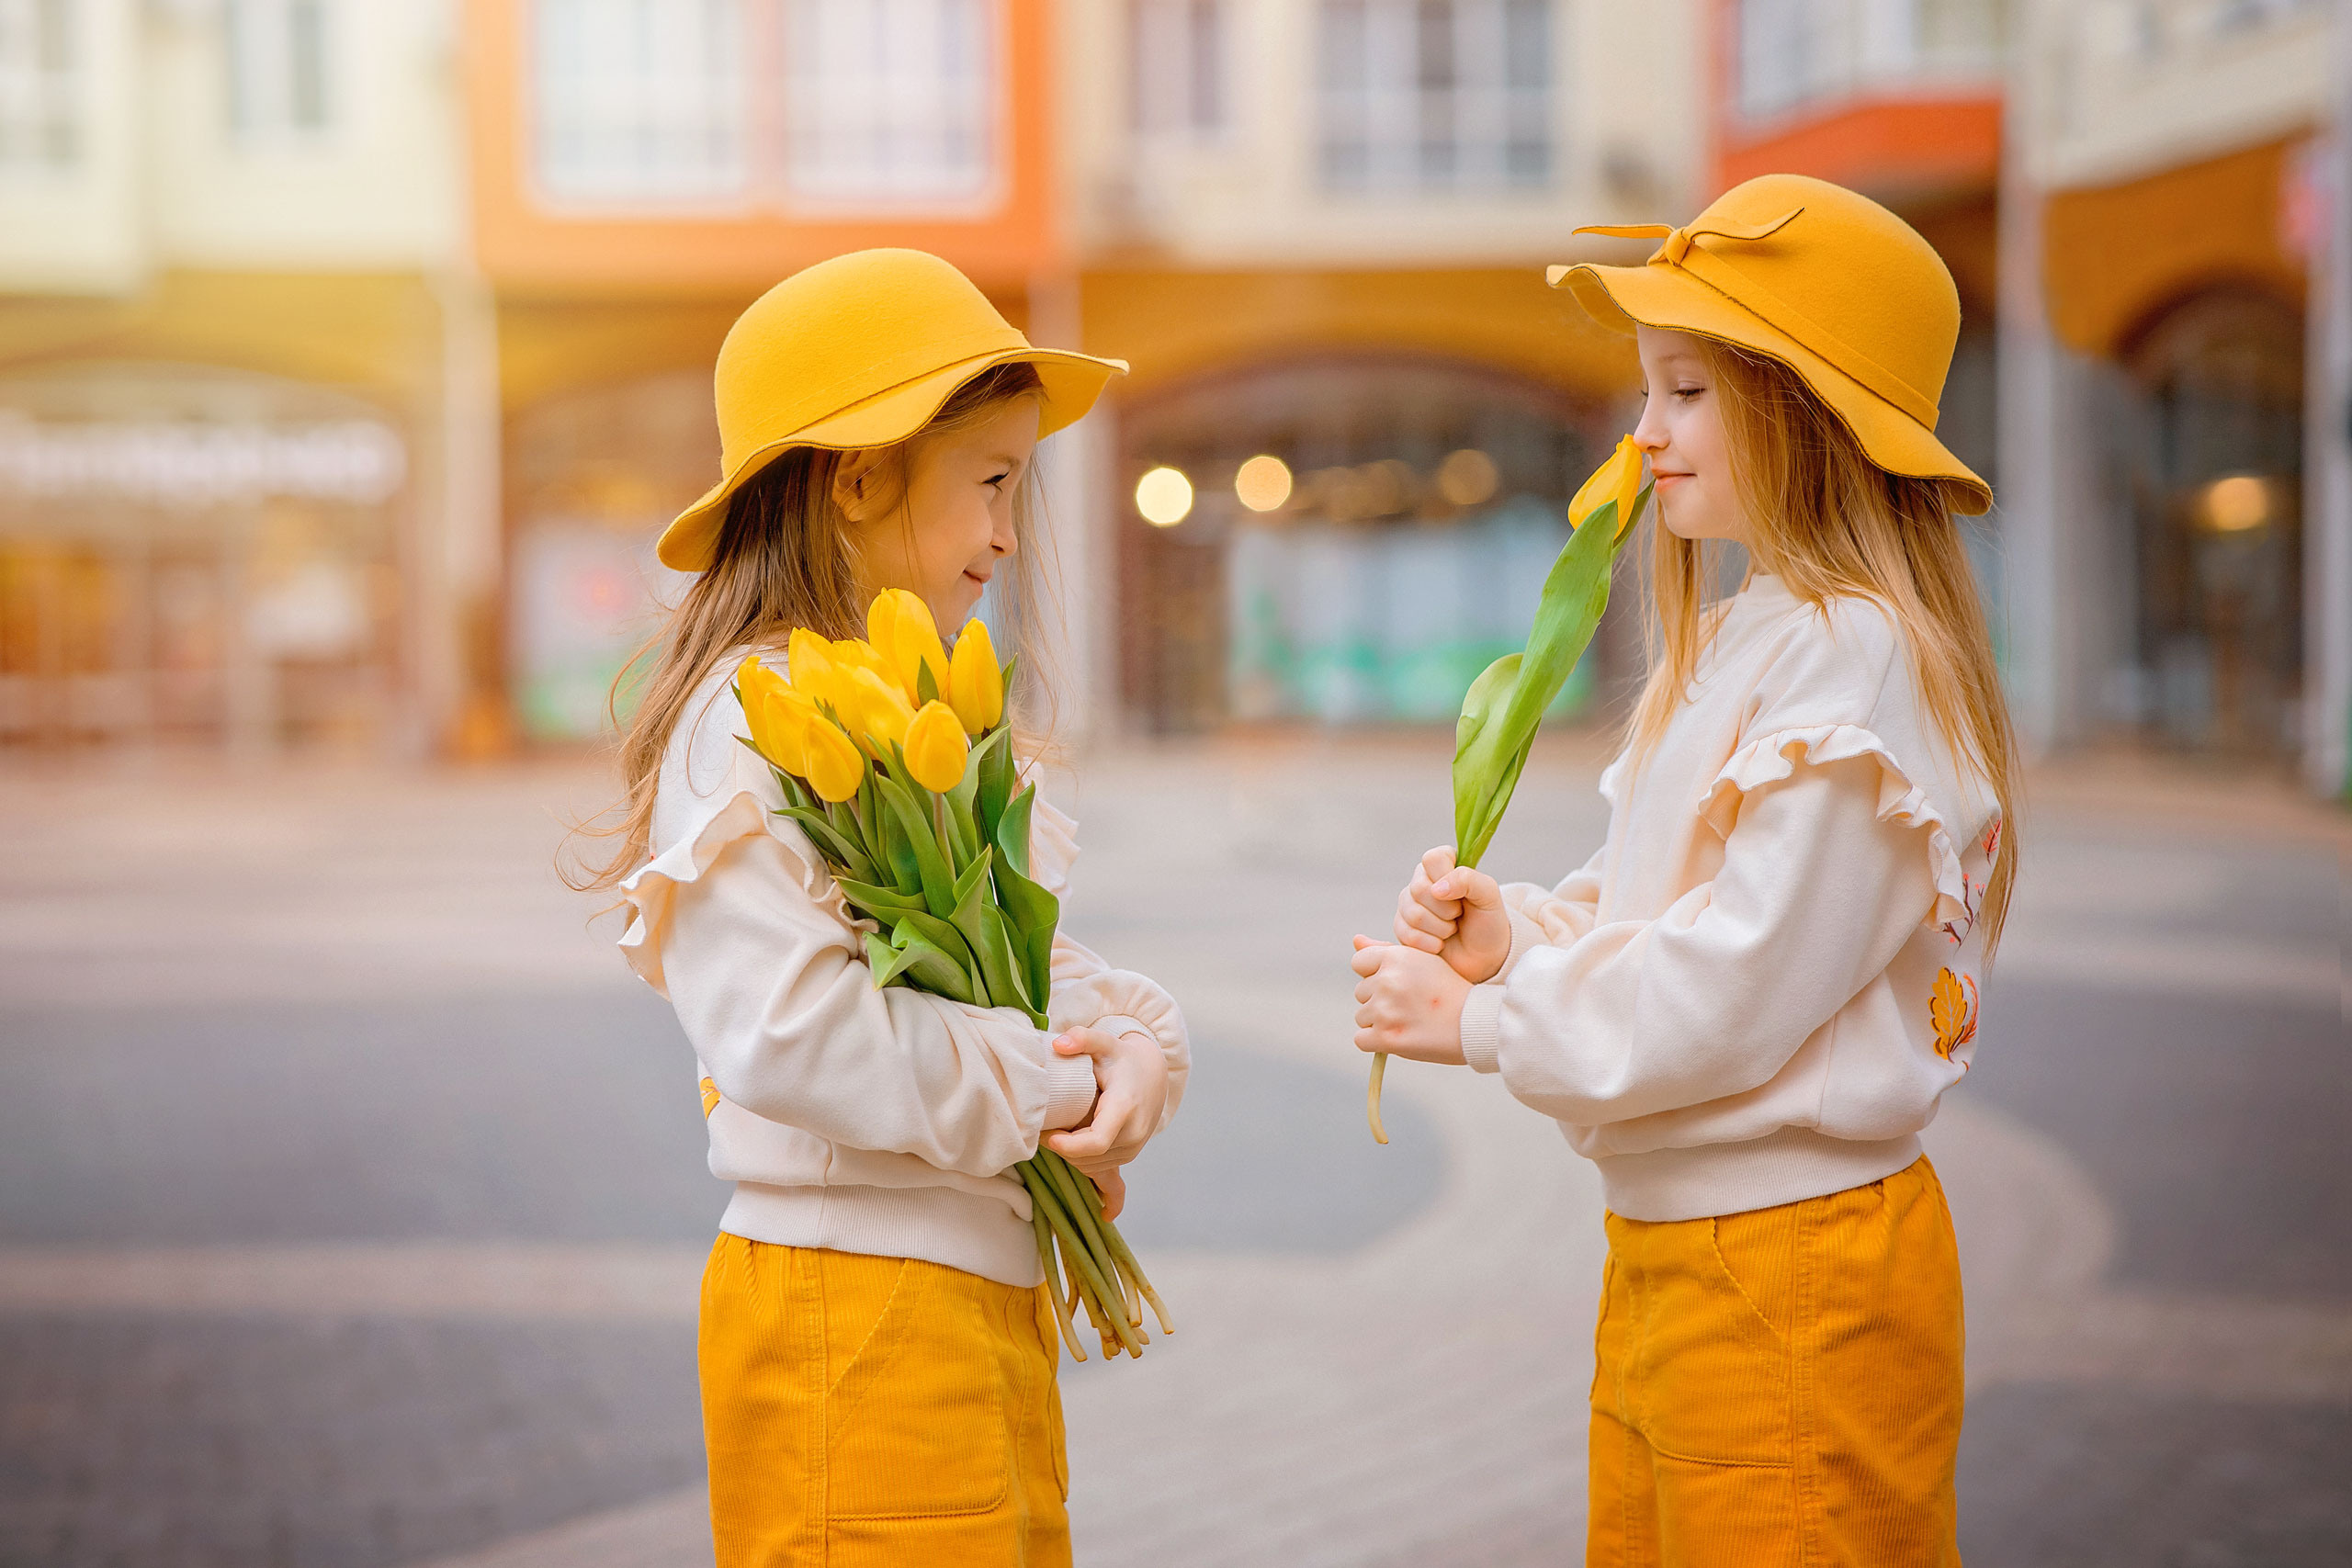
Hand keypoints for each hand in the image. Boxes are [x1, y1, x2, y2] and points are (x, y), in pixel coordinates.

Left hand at [1043, 1026, 1167, 1201]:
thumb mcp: (1106, 1043)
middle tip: (1043, 1128)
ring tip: (1056, 1131)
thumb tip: (1059, 1044)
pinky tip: (1072, 1137)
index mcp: (1125, 1107)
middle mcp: (1133, 1133)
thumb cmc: (1124, 1060)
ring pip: (1092, 1165)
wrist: (1154, 1075)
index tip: (1047, 1136)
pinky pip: (1099, 1166)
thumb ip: (1084, 1038)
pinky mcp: (1130, 1154)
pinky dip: (1082, 1157)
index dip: (1068, 1146)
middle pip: (1089, 1157)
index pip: (1096, 1141)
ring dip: (1070, 1154)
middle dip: (1062, 1148)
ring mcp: (1133, 1147)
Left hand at [1350, 935, 1470, 1064]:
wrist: (1475, 1024)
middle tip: (1411, 1005)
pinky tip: (1401, 1036)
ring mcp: (1385, 1010)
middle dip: (1379, 1000)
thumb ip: (1386, 950)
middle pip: (1360, 991)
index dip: (1375, 974)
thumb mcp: (1423, 960)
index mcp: (1396, 957)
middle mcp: (1388, 980)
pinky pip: (1361, 1040)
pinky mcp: (1386, 1037)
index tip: (1397, 984)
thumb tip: (1355, 940)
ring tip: (1410, 1020)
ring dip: (1379, 1021)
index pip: (1359, 962)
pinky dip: (1377, 1042)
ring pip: (1362, 1016)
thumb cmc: (1449, 990)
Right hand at [1394, 846, 1510, 982]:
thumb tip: (1436, 889)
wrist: (1483, 957)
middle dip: (1446, 910)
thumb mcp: (1489, 895)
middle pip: (1419, 888)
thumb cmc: (1487, 921)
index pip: (1432, 858)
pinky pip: (1406, 934)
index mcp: (1443, 865)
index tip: (1461, 894)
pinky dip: (1430, 944)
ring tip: (1451, 930)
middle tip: (1459, 915)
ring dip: (1440, 929)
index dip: (1445, 878)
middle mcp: (1422, 880)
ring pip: (1413, 913)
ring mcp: (1408, 904)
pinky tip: (1440, 944)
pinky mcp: (1402, 927)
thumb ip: (1467, 880)